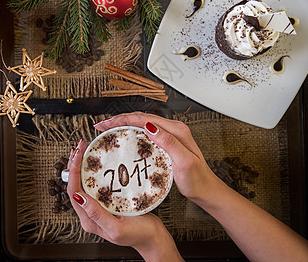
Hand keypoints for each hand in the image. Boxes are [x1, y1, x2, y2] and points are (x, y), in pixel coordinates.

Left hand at [66, 138, 182, 261]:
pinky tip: (97, 161)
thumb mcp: (117, 227)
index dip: (73, 171)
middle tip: (80, 146)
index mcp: (89, 220)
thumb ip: (97, 214)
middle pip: (76, 185)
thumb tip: (79, 197)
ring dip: (82, 165)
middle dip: (75, 164)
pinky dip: (94, 170)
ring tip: (84, 150)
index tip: (78, 155)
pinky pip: (96, 184)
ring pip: (85, 183)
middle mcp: (90, 213)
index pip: (74, 192)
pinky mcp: (108, 202)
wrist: (154, 238)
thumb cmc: (139, 235)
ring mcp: (99, 207)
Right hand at [93, 112, 221, 202]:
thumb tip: (151, 127)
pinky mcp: (166, 143)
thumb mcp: (184, 162)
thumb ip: (169, 143)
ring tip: (108, 130)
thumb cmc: (197, 179)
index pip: (144, 118)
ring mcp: (169, 136)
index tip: (107, 123)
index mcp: (176, 130)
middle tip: (101, 126)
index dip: (123, 119)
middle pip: (141, 118)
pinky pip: (145, 134)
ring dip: (124, 125)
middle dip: (119, 120)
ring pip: (142, 124)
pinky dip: (131, 133)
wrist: (206, 189)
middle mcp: (172, 129)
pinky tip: (124, 139)